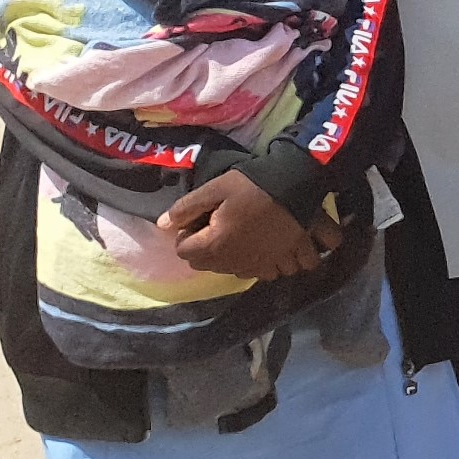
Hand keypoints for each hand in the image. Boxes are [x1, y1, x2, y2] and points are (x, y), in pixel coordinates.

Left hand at [161, 171, 336, 281]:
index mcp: (215, 244)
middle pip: (205, 264)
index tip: (200, 219)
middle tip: (217, 225)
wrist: (297, 187)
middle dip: (205, 248)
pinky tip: (260, 248)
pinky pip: (260, 273)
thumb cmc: (253, 185)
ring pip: (231, 270)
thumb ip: (185, 208)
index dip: (186, 234)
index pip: (183, 251)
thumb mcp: (215, 188)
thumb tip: (162, 225)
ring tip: (238, 236)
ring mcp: (258, 265)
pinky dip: (256, 264)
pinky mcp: (279, 263)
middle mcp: (234, 261)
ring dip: (229, 258)